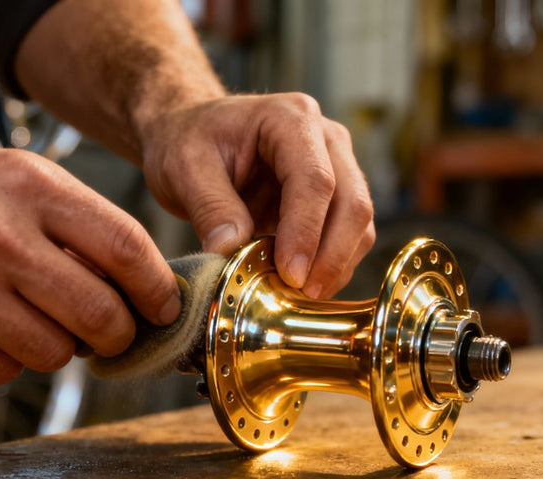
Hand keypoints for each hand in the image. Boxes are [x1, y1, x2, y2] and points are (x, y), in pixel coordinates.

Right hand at [0, 143, 179, 383]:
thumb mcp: (10, 174)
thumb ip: (76, 221)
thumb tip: (139, 283)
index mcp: (27, 187)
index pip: (124, 248)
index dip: (156, 289)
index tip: (163, 307)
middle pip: (99, 315)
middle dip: (118, 334)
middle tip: (111, 332)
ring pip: (54, 354)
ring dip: (57, 347)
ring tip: (32, 317)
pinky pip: (2, 373)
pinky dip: (6, 359)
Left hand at [140, 93, 375, 298]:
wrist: (189, 133)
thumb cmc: (187, 140)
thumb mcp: (183, 166)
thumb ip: (209, 205)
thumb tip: (231, 248)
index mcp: (290, 118)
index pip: (315, 179)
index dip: (307, 231)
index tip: (291, 274)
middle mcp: (325, 138)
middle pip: (352, 201)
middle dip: (332, 256)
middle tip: (303, 294)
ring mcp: (336, 166)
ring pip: (358, 223)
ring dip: (336, 265)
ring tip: (299, 296)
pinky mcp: (333, 196)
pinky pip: (348, 236)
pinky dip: (331, 265)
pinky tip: (302, 287)